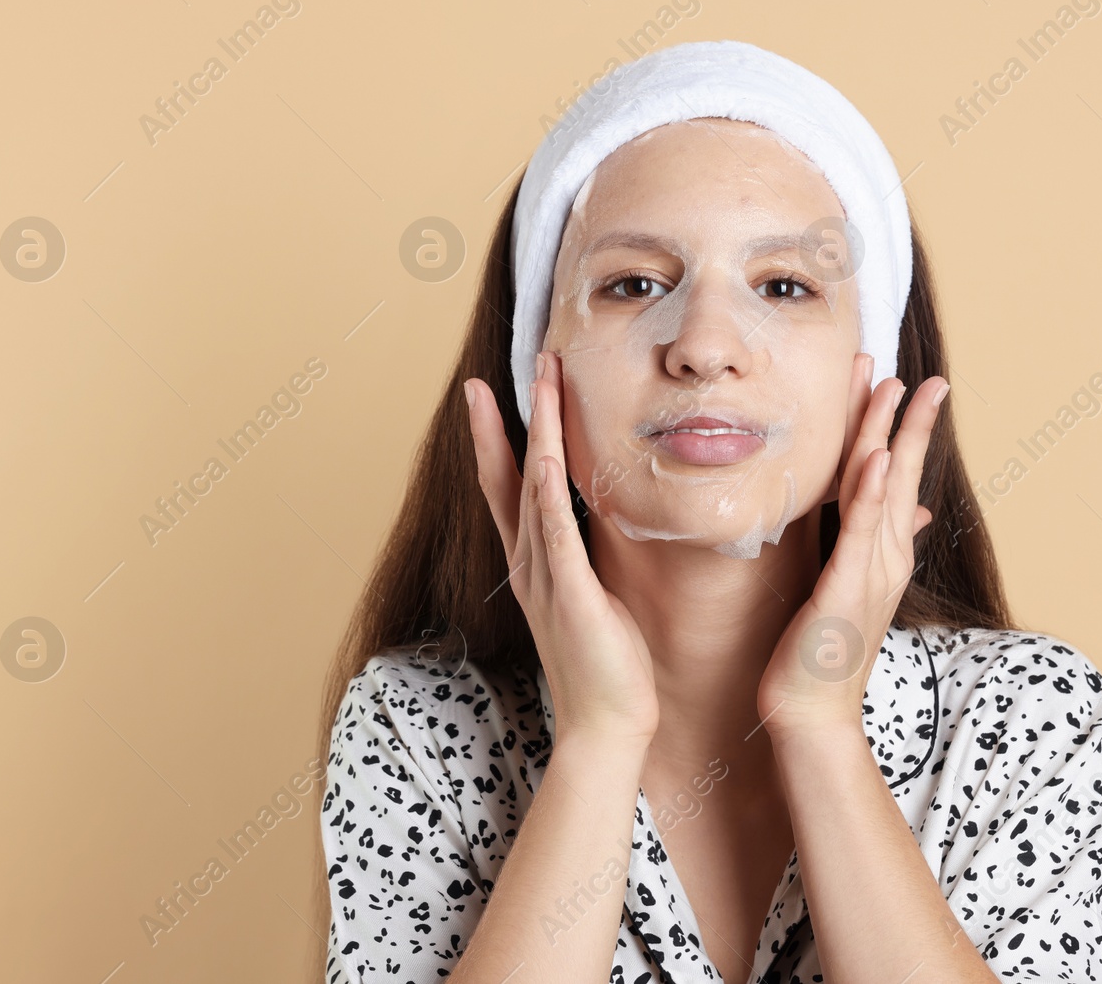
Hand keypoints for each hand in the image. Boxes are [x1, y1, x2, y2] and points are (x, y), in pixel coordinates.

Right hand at [465, 349, 659, 745]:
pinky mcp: (571, 596)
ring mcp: (545, 579)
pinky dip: (548, 494)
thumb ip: (584, 558)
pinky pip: (557, 536)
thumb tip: (595, 520)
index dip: (497, 441)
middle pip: (509, 479)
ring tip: (538, 386)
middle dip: (503, 423)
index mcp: (534, 564)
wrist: (606, 727)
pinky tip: (546, 458)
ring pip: (533, 492)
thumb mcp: (593, 596)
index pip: (509, 490)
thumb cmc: (608, 665)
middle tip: (492, 374)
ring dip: (535, 434)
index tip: (492, 396)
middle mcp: (529, 565)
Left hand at [756, 353, 947, 737]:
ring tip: (896, 391)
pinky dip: (871, 492)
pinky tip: (878, 456)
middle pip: (898, 476)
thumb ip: (870, 546)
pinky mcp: (845, 589)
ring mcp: (870, 573)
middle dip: (909, 422)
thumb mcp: (849, 590)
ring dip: (889, 437)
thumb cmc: (820, 654)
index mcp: (882, 554)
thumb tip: (906, 513)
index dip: (901, 431)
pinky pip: (859, 532)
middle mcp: (885, 558)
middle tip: (925, 376)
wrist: (811, 713)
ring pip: (882, 492)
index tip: (907, 386)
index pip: (895, 479)